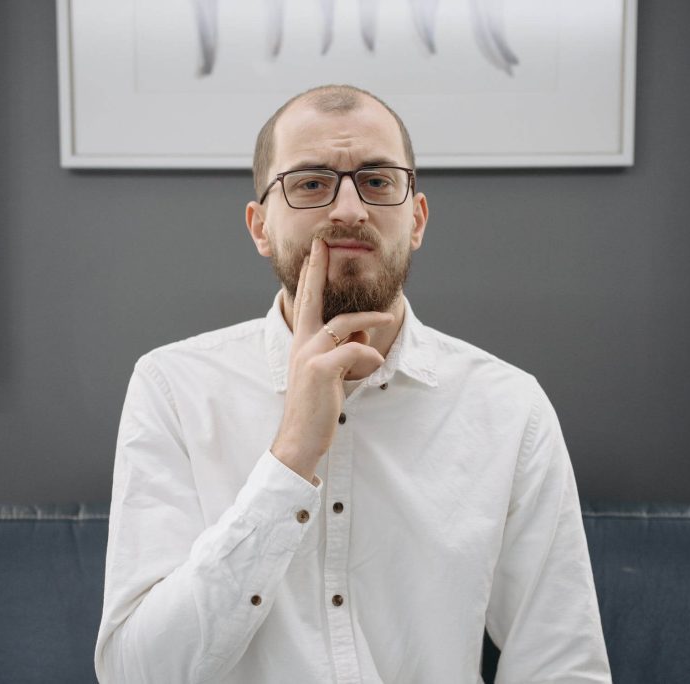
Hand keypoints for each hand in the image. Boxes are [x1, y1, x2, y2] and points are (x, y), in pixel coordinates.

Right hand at [270, 237, 393, 482]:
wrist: (300, 438)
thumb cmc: (316, 407)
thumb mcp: (331, 373)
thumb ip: (343, 349)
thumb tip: (362, 334)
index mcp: (301, 342)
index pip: (305, 302)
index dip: (309, 276)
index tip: (314, 252)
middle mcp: (301, 343)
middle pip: (311, 297)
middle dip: (317, 269)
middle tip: (323, 244)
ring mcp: (309, 354)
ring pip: (345, 323)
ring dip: (370, 320)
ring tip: (390, 316)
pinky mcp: (320, 369)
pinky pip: (355, 349)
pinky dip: (369, 354)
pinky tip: (373, 364)